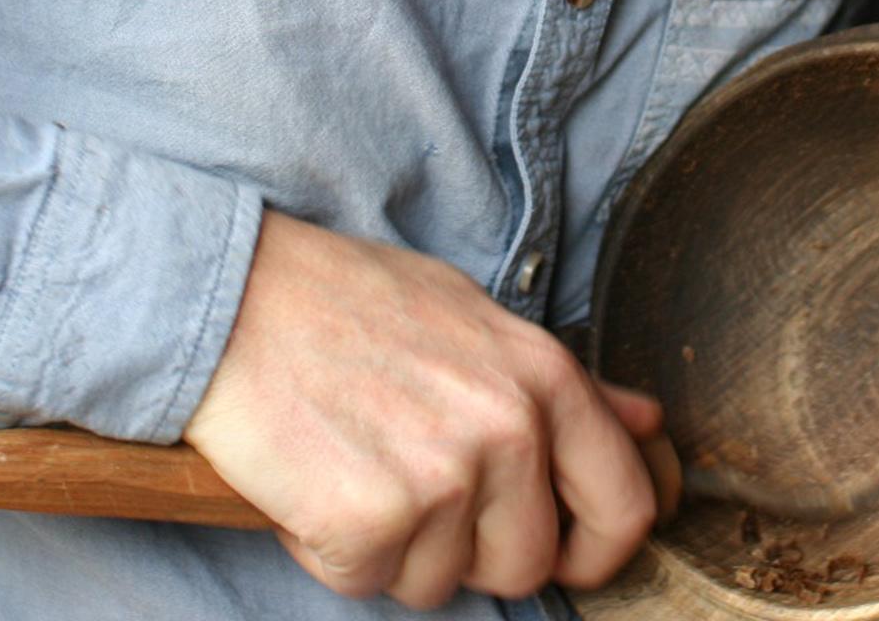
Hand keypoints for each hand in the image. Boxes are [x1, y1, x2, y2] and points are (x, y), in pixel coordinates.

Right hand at [184, 213, 676, 607]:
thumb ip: (567, 384)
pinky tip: (312, 479)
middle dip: (468, 550)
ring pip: (436, 581)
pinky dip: (329, 547)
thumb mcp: (475, 318)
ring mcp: (440, 478)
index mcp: (544, 377)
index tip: (562, 555)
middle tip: (409, 490)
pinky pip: (363, 579)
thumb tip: (646, 423)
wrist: (232, 296)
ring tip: (354, 464)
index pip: (623, 505)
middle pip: (525, 564)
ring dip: (392, 547)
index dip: (596, 550)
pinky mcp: (367, 520)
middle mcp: (507, 428)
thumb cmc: (347, 301)